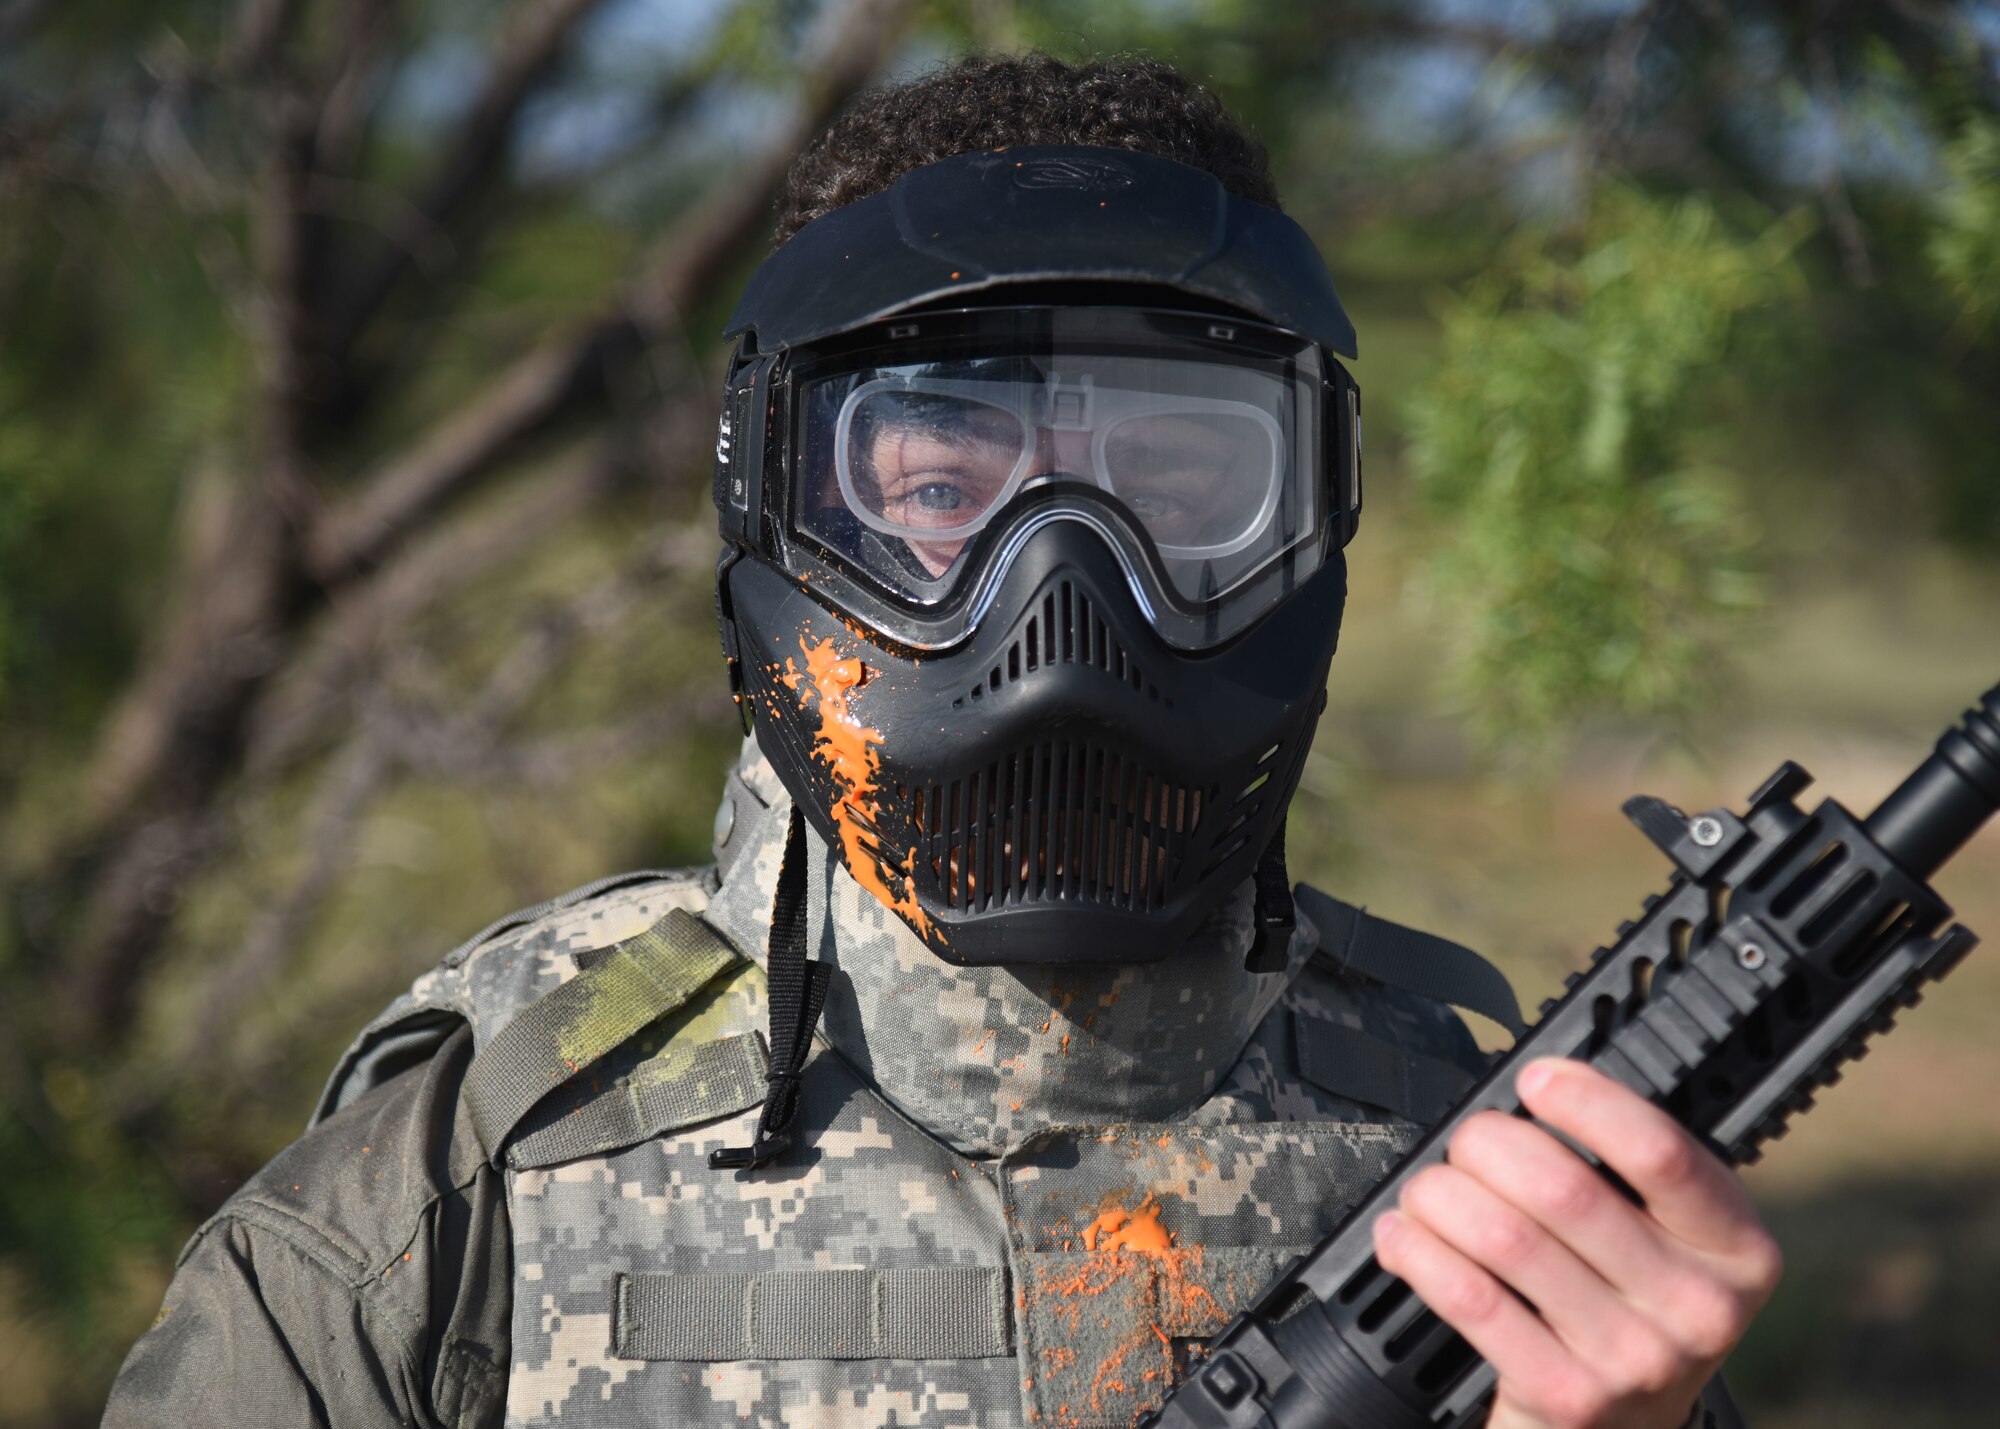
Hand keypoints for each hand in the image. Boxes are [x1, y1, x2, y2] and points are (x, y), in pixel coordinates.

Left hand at [1370, 1057, 1781, 1428]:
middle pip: (1564, 1189)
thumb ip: (1626, 1173)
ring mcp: (1633, 1357)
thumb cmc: (1629, 1307)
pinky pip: (1472, 1298)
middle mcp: (1697, 1307)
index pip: (1661, 1153)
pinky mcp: (1568, 1394)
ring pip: (1507, 1237)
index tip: (1535, 1078)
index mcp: (1737, 1249)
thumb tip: (1535, 1090)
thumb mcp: (1668, 1241)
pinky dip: (1420, 1253)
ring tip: (1426, 1188)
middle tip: (1468, 1141)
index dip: (1586, 1102)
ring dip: (1442, 1195)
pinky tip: (1403, 1236)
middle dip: (1489, 1145)